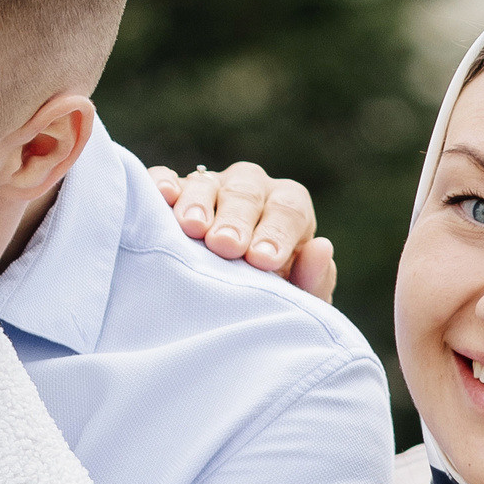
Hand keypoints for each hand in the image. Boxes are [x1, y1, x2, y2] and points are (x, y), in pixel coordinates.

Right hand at [148, 162, 336, 301]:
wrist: (221, 305)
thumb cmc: (264, 299)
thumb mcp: (294, 300)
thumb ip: (313, 280)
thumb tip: (321, 248)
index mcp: (287, 209)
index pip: (289, 209)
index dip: (277, 232)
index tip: (264, 261)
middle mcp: (251, 190)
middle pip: (247, 191)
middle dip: (237, 219)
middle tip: (226, 246)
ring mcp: (209, 188)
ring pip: (206, 183)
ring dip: (198, 204)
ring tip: (192, 229)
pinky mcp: (172, 193)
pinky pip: (165, 178)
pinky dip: (163, 183)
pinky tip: (163, 197)